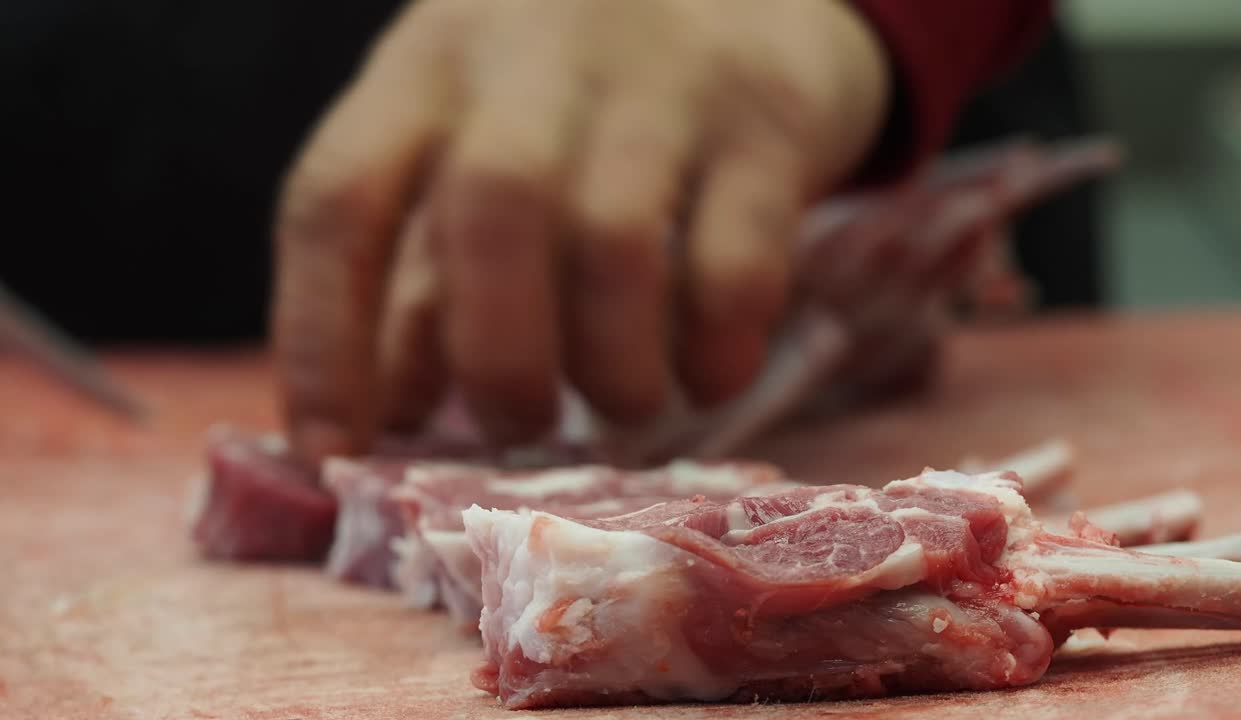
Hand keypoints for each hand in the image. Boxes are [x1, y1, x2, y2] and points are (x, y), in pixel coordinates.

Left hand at [272, 0, 889, 464]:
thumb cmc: (583, 92)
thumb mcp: (478, 144)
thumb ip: (425, 274)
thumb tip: (382, 412)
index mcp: (430, 67)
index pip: (339, 196)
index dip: (320, 341)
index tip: (331, 451)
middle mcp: (533, 57)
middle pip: (489, 212)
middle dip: (498, 359)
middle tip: (521, 425)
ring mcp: (660, 78)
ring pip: (616, 245)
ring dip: (612, 368)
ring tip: (624, 401)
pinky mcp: (768, 117)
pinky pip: (736, 260)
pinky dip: (714, 347)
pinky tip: (708, 371)